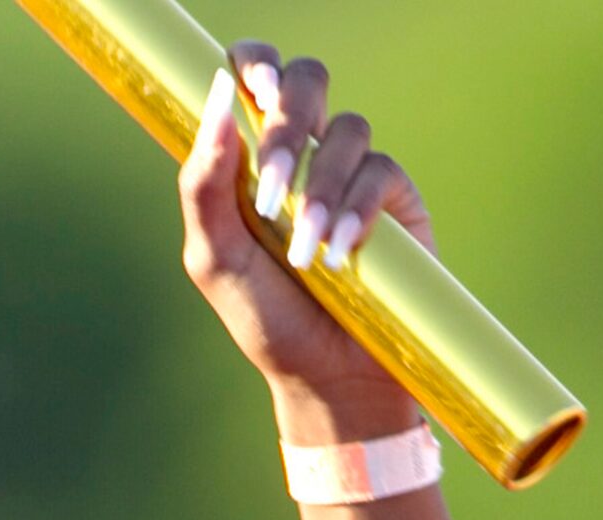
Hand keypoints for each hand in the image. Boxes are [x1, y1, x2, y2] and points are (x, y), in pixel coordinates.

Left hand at [180, 43, 432, 434]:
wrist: (326, 374)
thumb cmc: (265, 317)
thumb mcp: (216, 259)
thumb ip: (205, 185)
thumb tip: (218, 103)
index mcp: (251, 158)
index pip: (252, 77)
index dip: (255, 63)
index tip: (252, 91)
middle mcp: (304, 152)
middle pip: (307, 79)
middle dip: (289, 125)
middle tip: (272, 187)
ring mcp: (352, 171)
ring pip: (348, 129)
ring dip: (319, 192)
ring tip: (304, 254)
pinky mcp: (396, 197)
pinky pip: (381, 171)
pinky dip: (355, 211)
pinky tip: (340, 254)